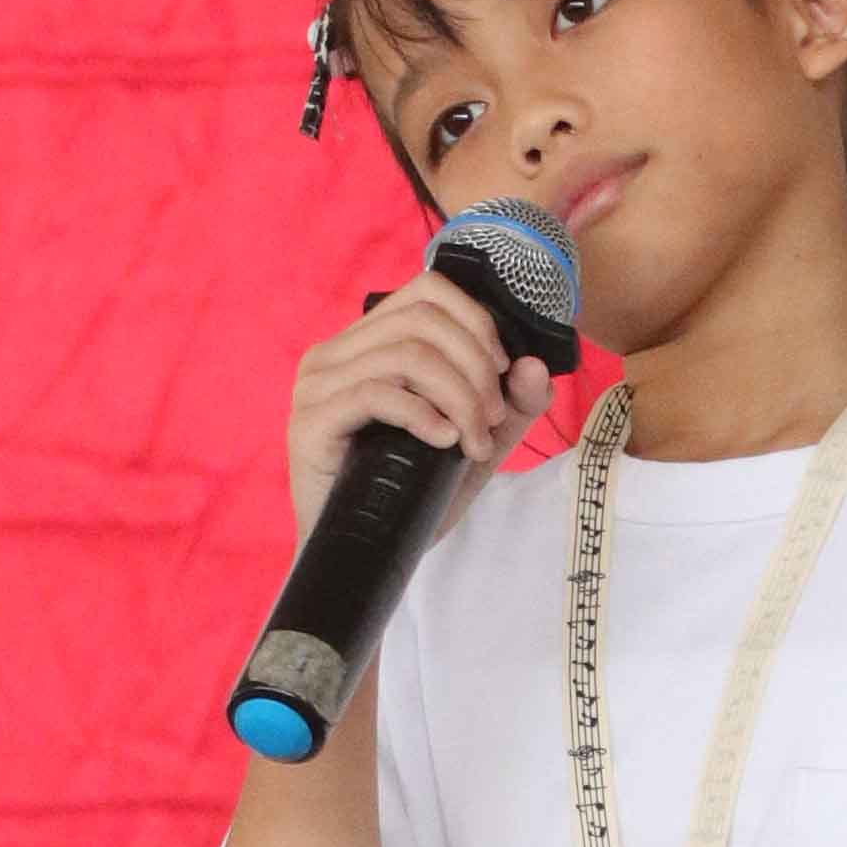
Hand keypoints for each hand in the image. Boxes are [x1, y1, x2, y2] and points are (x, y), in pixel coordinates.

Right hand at [285, 270, 556, 540]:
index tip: (501, 373)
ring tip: (472, 441)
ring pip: (405, 355)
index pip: (426, 290)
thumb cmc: (412, 496)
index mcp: (368, 342)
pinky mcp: (311, 420)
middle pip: (422, 320)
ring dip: (457, 396)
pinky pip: (375, 393)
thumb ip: (512, 406)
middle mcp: (336, 352)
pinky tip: (443, 441)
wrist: (364, 556)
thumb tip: (535, 365)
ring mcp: (318, 384)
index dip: (475, 322)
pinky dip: (422, 414)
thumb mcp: (476, 444)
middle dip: (475, 367)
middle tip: (492, 419)